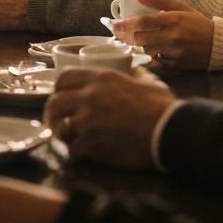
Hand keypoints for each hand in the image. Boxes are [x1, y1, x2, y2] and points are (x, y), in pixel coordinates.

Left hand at [45, 67, 174, 167]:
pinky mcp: (91, 144)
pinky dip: (76, 153)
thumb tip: (130, 70)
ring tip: (71, 138)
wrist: (169, 131)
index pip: (64, 78)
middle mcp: (89, 97)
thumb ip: (132, 74)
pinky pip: (72, 150)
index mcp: (101, 78)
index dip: (59, 88)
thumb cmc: (161, 106)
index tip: (63, 96)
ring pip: (59, 127)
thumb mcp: (147, 81)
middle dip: (52, 113)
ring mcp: (88, 121)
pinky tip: (85, 153)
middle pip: (53, 103)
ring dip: (63, 134)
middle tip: (58, 121)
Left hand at [112, 0, 213, 69]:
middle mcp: (172, 36)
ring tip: (128, 40)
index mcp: (172, 20)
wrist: (218, 44)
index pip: (142, 22)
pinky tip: (146, 50)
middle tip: (116, 32)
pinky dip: (150, 56)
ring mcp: (174, 52)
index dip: (125, 24)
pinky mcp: (176, 65)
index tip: (115, 24)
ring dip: (136, 46)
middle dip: (125, 36)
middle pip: (140, 38)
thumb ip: (159, 1)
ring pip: (146, 50)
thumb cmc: (197, 23)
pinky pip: (156, 61)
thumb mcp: (181, 7)